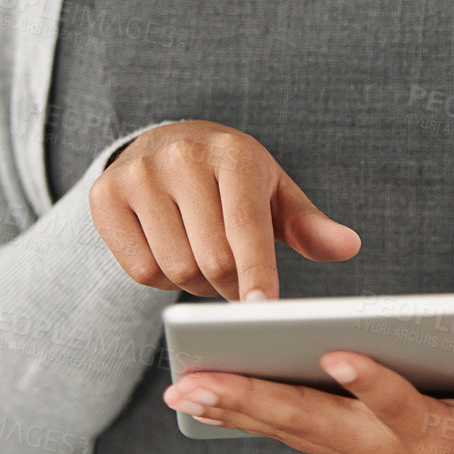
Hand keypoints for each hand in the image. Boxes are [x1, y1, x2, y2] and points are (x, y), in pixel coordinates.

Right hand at [89, 121, 360, 300]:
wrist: (167, 142)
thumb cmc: (232, 177)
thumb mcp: (274, 191)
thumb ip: (309, 224)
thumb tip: (349, 246)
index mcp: (232, 152)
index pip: (246, 227)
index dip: (257, 274)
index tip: (263, 311)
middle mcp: (182, 156)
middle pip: (210, 258)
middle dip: (228, 286)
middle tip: (236, 283)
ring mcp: (138, 173)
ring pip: (173, 268)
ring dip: (195, 284)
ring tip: (204, 262)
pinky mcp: (104, 195)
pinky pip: (139, 268)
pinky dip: (159, 276)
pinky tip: (170, 250)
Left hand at [163, 354, 453, 453]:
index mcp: (433, 437)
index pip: (399, 408)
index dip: (371, 384)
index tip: (338, 353)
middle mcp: (381, 449)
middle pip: (314, 423)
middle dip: (256, 401)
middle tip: (201, 383)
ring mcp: (355, 453)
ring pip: (289, 427)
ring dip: (235, 408)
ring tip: (183, 388)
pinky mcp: (341, 448)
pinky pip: (286, 429)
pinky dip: (244, 413)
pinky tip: (203, 398)